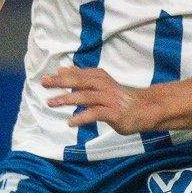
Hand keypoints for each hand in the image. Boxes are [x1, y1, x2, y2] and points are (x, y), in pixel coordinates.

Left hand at [41, 65, 158, 133]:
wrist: (147, 110)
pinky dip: (82, 117)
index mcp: (101, 78)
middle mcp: (105, 86)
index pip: (79, 74)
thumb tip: (64, 70)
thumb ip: (84, 78)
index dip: (63, 75)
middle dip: (61, 82)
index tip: (46, 77)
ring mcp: (110, 99)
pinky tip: (70, 122)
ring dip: (67, 99)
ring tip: (51, 103)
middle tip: (44, 83)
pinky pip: (96, 114)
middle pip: (80, 81)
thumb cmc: (120, 98)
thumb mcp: (102, 85)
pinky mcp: (114, 113)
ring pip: (86, 96)